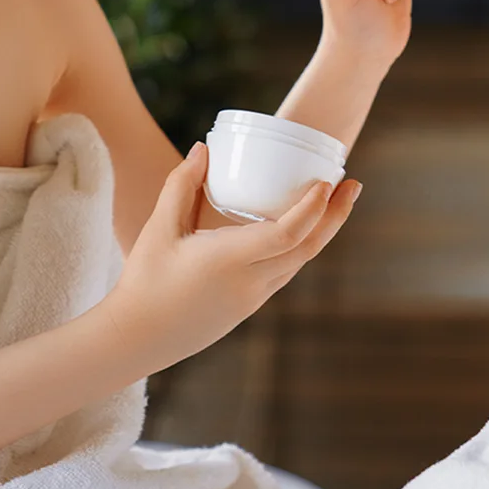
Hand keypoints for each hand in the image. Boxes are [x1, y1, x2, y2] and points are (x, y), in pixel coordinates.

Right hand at [106, 142, 360, 371]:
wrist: (134, 340)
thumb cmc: (143, 281)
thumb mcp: (159, 229)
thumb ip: (181, 185)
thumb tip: (204, 148)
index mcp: (229, 261)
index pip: (287, 234)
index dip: (314, 209)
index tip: (328, 183)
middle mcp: (249, 282)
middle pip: (307, 248)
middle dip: (335, 216)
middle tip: (354, 184)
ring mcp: (252, 299)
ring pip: (300, 262)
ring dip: (322, 232)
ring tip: (336, 201)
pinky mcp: (248, 307)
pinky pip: (285, 273)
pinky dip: (301, 247)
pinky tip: (304, 229)